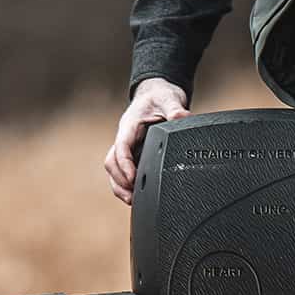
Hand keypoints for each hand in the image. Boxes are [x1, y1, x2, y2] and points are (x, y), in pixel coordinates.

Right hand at [104, 77, 189, 204]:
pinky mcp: (133, 153)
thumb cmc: (160, 96)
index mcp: (130, 126)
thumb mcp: (169, 99)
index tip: (133, 178)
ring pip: (114, 169)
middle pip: (112, 162)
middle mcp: (125, 137)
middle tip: (132, 197)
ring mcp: (128, 146)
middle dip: (119, 180)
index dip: (125, 164)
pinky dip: (126, 184)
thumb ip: (176, 110)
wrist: (156, 93)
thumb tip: (183, 118)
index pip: (122, 147)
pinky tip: (135, 196)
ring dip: (120, 186)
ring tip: (131, 202)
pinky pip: (123, 170)